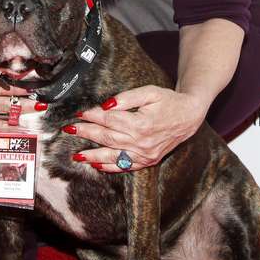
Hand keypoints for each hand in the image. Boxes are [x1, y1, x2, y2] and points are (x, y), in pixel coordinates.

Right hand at [0, 50, 28, 136]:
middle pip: (3, 107)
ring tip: (34, 120)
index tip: (34, 88)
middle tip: (41, 105)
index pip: (1, 89)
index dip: (19, 89)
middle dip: (24, 106)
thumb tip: (12, 62)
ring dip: (17, 121)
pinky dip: (0, 134)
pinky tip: (15, 134)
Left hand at [69, 86, 208, 172]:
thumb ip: (127, 98)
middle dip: (87, 133)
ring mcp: (145, 154)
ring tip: (77, 156)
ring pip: (114, 156)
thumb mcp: (150, 92)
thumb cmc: (169, 101)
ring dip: (93, 156)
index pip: (110, 119)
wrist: (190, 116)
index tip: (80, 112)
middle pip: (108, 138)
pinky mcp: (148, 161)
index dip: (93, 115)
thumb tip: (106, 105)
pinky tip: (97, 165)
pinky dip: (110, 167)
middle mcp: (142, 142)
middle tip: (70, 130)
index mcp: (142, 123)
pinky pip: (126, 166)